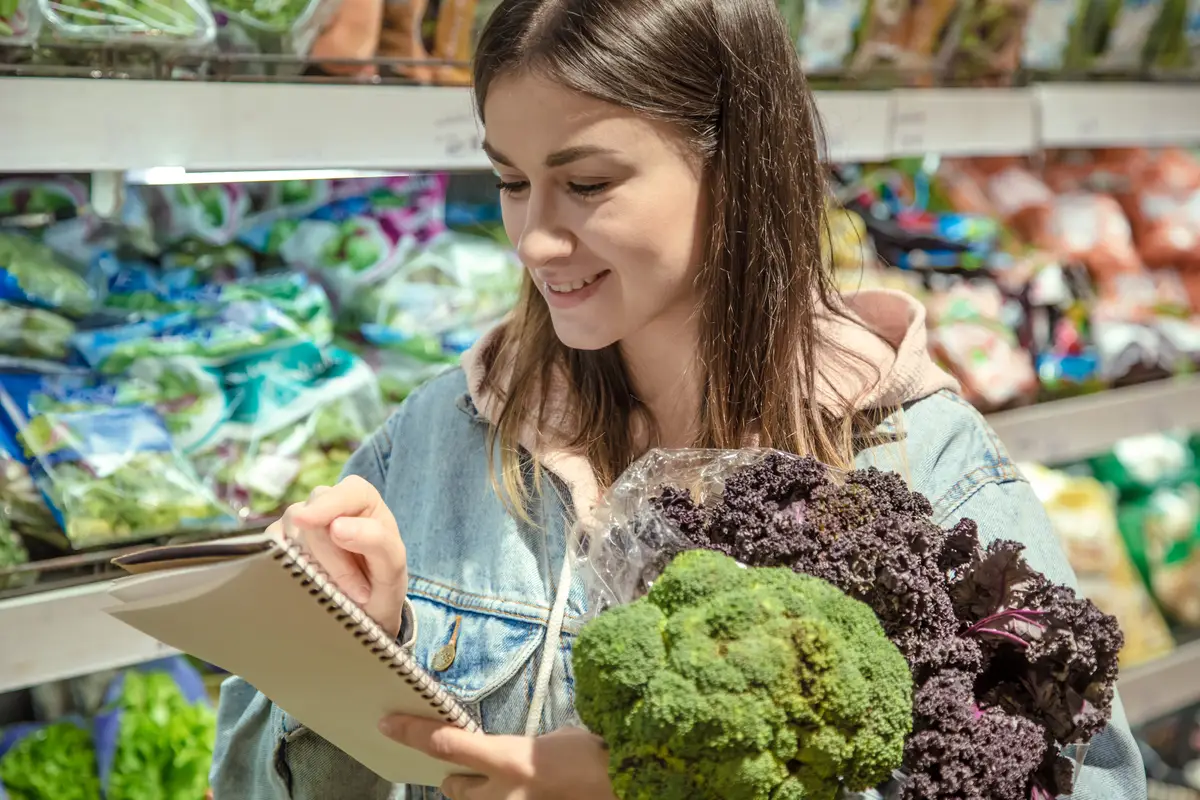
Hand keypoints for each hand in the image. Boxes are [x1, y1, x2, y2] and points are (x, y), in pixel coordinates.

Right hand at [265, 476, 407, 638]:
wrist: (364, 610)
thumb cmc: (381, 580)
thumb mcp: (393, 565)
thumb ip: (376, 540)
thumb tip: (336, 526)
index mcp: (358, 496)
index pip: (342, 493)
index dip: (326, 508)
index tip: (307, 521)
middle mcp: (325, 502)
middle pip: (313, 521)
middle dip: (333, 560)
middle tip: (358, 591)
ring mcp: (298, 521)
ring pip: (290, 538)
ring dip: (313, 570)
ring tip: (339, 591)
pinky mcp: (279, 542)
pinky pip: (271, 552)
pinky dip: (288, 572)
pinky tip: (310, 587)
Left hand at [379, 715, 615, 799]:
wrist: (624, 783)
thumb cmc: (594, 755)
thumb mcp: (553, 739)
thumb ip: (520, 748)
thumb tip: (510, 755)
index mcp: (509, 760)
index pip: (446, 744)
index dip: (412, 733)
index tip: (387, 724)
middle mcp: (503, 793)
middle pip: (452, 787)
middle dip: (458, 778)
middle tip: (474, 769)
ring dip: (479, 795)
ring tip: (506, 785)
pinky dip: (504, 799)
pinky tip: (527, 791)